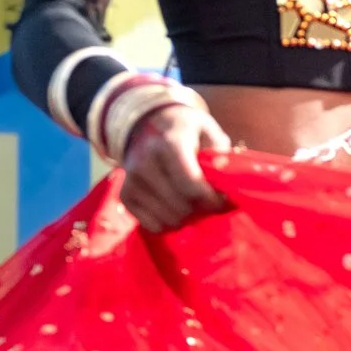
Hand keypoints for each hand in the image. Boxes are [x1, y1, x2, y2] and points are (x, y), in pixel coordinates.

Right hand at [118, 103, 231, 232]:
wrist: (148, 124)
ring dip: (186, 217)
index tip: (222, 200)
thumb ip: (220, 155)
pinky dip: (168, 222)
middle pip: (181, 206)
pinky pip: (152, 225)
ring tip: (192, 202)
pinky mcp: (125, 195)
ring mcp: (131, 180)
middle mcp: (145, 162)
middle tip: (208, 201)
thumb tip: (225, 183)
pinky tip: (174, 207)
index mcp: (169, 143)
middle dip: (201, 208)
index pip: (190, 184)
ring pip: (168, 219)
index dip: (211, 199)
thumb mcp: (208, 131)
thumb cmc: (187, 131)